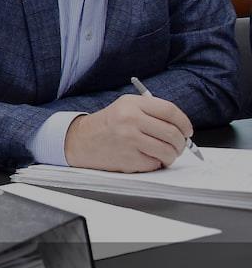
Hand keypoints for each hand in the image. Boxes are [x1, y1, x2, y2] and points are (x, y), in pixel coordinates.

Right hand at [64, 94, 191, 171]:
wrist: (79, 141)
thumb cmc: (107, 125)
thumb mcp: (125, 107)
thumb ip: (152, 112)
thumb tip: (181, 127)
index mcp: (131, 104)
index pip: (170, 111)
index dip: (184, 123)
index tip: (187, 131)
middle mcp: (130, 120)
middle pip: (172, 133)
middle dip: (181, 143)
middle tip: (178, 146)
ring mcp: (129, 140)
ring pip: (167, 151)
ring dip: (171, 155)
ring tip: (165, 154)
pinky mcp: (128, 158)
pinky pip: (155, 163)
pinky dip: (156, 163)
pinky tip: (147, 158)